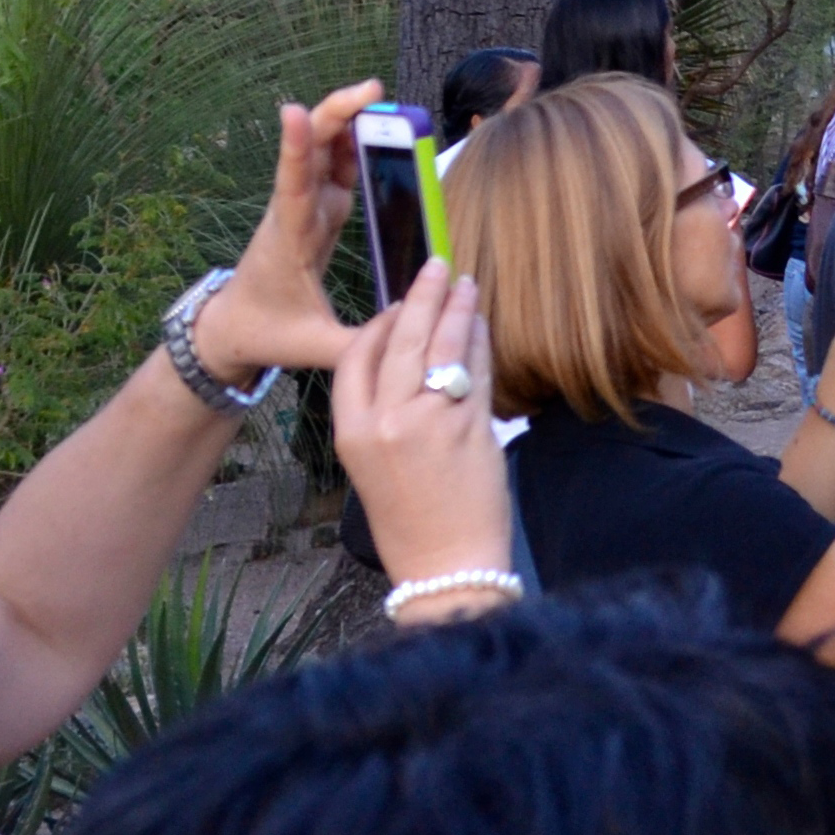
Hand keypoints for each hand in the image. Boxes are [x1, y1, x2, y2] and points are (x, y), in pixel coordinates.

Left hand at [192, 82, 383, 382]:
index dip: (296, 149)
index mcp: (289, 240)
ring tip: (380, 99)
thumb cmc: (266, 334)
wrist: (231, 328)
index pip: (293, 187)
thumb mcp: (312, 348)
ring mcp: (305, 209)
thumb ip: (358, 347)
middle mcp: (295, 214)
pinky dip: (354, 144)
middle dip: (338, 114)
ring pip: (325, 152)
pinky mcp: (317, 212)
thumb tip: (407, 339)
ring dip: (347, 121)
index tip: (293, 111)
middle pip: (314, 151)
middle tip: (374, 91)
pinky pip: (336, 168)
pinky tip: (374, 127)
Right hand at [330, 260, 515, 611]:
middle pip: (400, 339)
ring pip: (441, 347)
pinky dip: (480, 344)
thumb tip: (405, 360)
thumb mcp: (371, 465)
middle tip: (436, 267)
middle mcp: (385, 422)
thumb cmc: (411, 519)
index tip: (396, 305)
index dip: (377, 324)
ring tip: (465, 284)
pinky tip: (483, 325)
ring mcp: (429, 422)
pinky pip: (476, 371)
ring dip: (456, 309)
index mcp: (351, 432)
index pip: (356, 358)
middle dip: (420, 297)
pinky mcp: (471, 427)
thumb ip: (381, 414)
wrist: (445, 566)